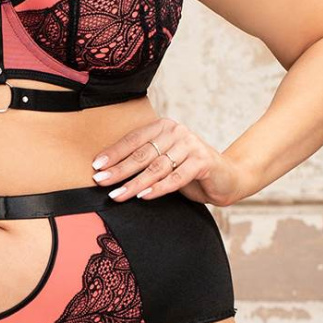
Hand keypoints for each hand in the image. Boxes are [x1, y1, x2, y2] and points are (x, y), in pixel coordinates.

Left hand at [90, 116, 248, 206]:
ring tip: (117, 195)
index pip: (133, 140)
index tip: (96, 167)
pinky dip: (158, 188)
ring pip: (156, 167)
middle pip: (142, 154)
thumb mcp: (163, 161)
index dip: (113, 153)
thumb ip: (143, 160)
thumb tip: (107, 171)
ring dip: (134, 183)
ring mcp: (191, 145)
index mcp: (164, 126)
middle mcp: (177, 131)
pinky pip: (176, 178)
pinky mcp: (203, 161)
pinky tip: (144, 196)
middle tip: (100, 182)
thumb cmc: (188, 170)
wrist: (225, 177)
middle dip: (118, 170)